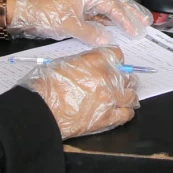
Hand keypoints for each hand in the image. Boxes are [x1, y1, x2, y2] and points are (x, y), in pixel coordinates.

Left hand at [7, 0, 151, 45]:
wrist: (19, 11)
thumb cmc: (41, 12)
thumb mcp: (66, 25)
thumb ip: (89, 32)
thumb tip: (106, 38)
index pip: (113, 6)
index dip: (127, 19)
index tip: (137, 30)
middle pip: (114, 2)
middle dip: (131, 11)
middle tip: (146, 20)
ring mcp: (80, 1)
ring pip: (106, 8)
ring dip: (120, 16)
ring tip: (135, 23)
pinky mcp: (74, 9)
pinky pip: (95, 14)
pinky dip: (106, 21)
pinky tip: (112, 28)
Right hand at [20, 47, 138, 137]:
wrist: (41, 109)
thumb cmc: (46, 85)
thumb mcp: (65, 62)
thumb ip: (85, 62)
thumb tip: (92, 66)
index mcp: (97, 60)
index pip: (118, 55)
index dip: (115, 60)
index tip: (113, 65)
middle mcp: (107, 77)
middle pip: (127, 76)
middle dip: (122, 79)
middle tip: (116, 83)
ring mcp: (110, 98)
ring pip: (131, 95)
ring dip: (126, 95)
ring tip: (120, 98)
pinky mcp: (107, 118)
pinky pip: (127, 114)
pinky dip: (125, 112)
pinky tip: (120, 111)